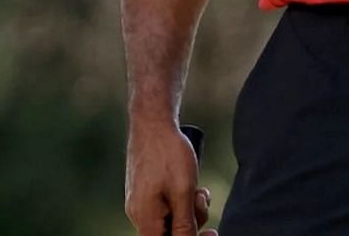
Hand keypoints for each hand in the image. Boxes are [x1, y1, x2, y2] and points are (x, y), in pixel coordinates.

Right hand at [125, 119, 215, 234]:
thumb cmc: (168, 154)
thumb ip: (184, 222)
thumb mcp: (183, 191)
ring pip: (172, 218)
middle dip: (192, 221)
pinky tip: (194, 185)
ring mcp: (142, 203)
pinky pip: (168, 205)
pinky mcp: (147, 192)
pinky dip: (183, 199)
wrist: (153, 124)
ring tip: (199, 189)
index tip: (209, 232)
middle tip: (202, 199)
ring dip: (191, 208)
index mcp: (144, 218)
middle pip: (170, 232)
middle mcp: (139, 214)